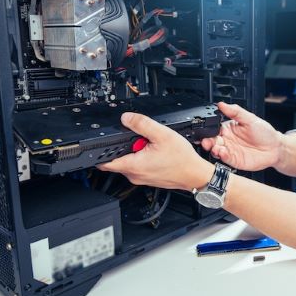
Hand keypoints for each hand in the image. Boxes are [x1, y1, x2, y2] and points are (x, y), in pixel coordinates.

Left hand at [98, 112, 213, 189]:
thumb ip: (142, 124)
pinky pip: (138, 165)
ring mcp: (141, 178)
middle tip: (140, 139)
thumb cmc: (182, 159)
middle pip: (118, 158)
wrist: (195, 174)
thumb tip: (126, 117)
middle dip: (124, 146)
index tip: (103, 143)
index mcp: (133, 165)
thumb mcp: (162, 134)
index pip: (104, 162)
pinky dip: (142, 157)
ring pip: (129, 161)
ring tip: (151, 145)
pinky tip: (156, 152)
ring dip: (135, 151)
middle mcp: (134, 175)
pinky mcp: (148, 178)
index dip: (100, 151)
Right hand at [201, 102, 282, 170]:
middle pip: (212, 141)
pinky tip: (222, 152)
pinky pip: (225, 159)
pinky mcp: (234, 160)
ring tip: (215, 148)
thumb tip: (222, 104)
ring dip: (213, 150)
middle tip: (206, 142)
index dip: (207, 130)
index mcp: (228, 129)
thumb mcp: (250, 118)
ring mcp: (230, 151)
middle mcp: (227, 140)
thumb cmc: (264, 133)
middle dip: (207, 142)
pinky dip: (222, 156)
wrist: (275, 148)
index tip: (204, 130)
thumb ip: (235, 111)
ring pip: (216, 151)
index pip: (214, 129)